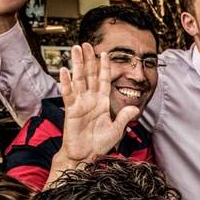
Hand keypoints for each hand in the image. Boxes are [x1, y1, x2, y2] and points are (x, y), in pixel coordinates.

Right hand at [55, 43, 139, 165]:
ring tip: (75, 49)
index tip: (105, 53)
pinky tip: (64, 70)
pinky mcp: (71, 110)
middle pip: (90, 75)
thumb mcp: (116, 130)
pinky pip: (68, 94)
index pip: (104, 80)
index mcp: (102, 103)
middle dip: (88, 59)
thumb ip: (124, 118)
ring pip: (78, 79)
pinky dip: (66, 82)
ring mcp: (80, 103)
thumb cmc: (99, 144)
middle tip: (86, 44)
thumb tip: (135, 108)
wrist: (85, 156)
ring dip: (77, 64)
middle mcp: (90, 100)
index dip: (105, 67)